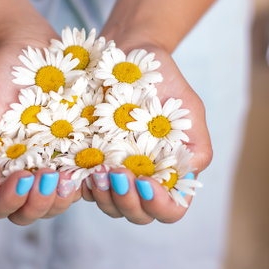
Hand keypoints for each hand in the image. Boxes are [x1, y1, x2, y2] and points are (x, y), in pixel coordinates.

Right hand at [0, 24, 81, 225]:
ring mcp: (48, 167)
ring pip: (54, 205)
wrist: (31, 48)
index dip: (10, 201)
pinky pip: (80, 182)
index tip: (24, 176)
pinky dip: (85, 182)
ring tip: (69, 174)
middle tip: (48, 177)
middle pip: (27, 213)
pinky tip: (92, 168)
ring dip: (61, 197)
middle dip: (38, 203)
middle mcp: (20, 174)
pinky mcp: (73, 156)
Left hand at [82, 33, 212, 223]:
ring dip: (102, 195)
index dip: (159, 206)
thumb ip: (195, 146)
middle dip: (126, 200)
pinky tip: (74, 169)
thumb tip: (185, 178)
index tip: (145, 182)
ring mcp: (114, 172)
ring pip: (108, 205)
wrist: (130, 55)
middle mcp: (141, 178)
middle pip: (136, 214)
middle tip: (118, 173)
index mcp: (169, 172)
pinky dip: (79, 183)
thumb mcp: (188, 109)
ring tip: (98, 170)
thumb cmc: (163, 81)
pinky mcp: (89, 160)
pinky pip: (82, 185)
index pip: (170, 209)